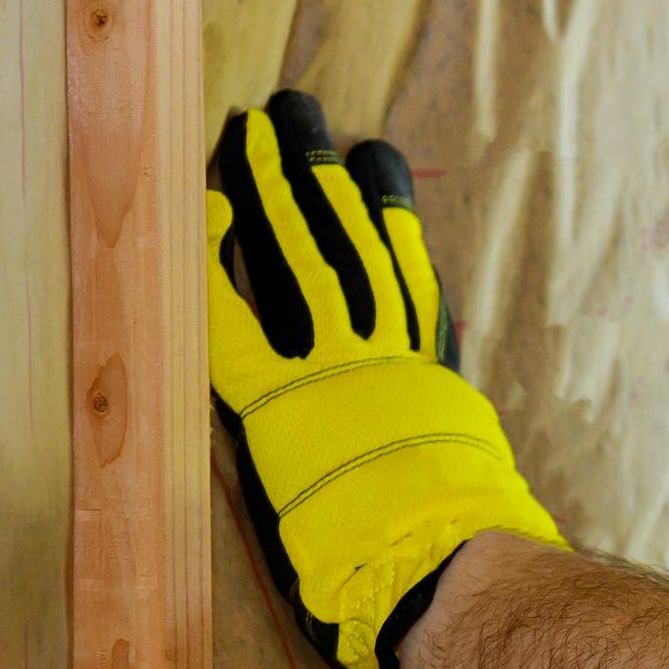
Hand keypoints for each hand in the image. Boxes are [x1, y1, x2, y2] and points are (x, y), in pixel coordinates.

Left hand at [209, 91, 564, 668]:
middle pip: (347, 239)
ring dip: (274, 186)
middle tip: (299, 112)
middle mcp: (376, 350)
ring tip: (257, 131)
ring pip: (299, 254)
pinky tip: (206, 209)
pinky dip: (217, 260)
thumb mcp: (462, 453)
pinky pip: (232, 315)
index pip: (401, 268)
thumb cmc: (461, 532)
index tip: (373, 159)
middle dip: (318, 171)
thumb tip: (443, 384)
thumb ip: (441, 407)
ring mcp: (326, 365)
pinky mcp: (273, 397)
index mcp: (422, 366)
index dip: (385, 208)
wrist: (436, 555)